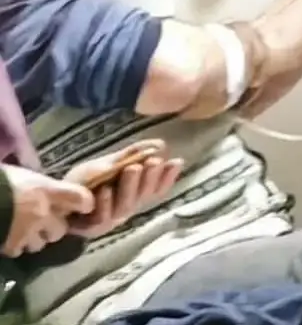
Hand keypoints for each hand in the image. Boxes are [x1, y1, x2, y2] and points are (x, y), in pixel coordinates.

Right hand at [1, 165, 93, 256]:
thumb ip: (38, 186)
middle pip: (60, 229)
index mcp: (47, 190)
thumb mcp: (20, 175)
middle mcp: (43, 212)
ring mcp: (27, 231)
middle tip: (41, 221)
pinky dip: (14, 246)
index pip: (82, 200)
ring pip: (40, 243)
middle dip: (52, 228)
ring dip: (33, 239)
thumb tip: (47, 190)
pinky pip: (19, 250)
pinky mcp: (11, 246)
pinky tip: (6, 237)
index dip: (84, 204)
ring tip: (20, 230)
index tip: (82, 205)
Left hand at [65, 140, 182, 238]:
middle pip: (143, 196)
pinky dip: (104, 203)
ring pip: (126, 205)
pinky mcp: (92, 227)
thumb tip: (161, 143)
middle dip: (150, 178)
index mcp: (134, 195)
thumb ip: (133, 154)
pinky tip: (106, 190)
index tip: (176, 161)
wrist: (55, 202)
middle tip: (154, 161)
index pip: (156, 187)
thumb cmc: (86, 183)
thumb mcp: (110, 164)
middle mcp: (127, 208)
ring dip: (130, 187)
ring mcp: (111, 219)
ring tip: (133, 168)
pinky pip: (101, 216)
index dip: (168, 177)